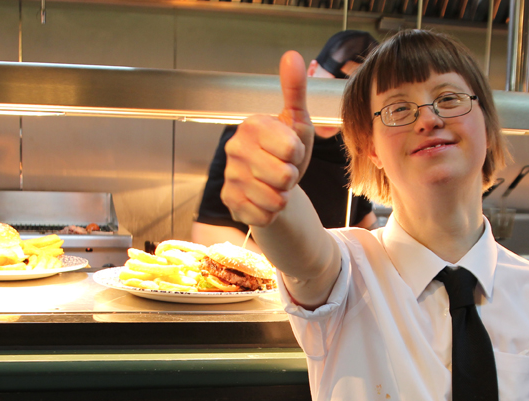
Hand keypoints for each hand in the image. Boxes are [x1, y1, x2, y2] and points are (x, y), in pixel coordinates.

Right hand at [221, 51, 314, 226]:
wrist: (272, 185)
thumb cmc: (285, 152)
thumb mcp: (296, 121)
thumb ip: (294, 90)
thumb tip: (292, 56)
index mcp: (251, 125)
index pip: (291, 148)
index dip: (298, 154)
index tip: (291, 151)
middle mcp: (235, 149)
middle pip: (285, 175)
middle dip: (292, 178)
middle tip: (283, 171)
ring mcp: (230, 177)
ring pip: (275, 199)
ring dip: (282, 196)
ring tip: (275, 185)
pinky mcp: (229, 202)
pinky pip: (264, 215)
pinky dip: (271, 212)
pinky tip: (264, 200)